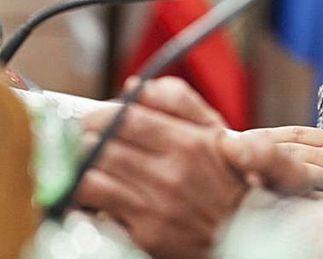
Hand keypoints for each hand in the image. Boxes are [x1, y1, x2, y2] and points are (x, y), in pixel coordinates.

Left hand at [74, 77, 242, 258]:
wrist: (243, 231)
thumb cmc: (226, 178)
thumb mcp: (216, 131)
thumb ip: (179, 101)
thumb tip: (135, 87)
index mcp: (189, 142)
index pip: (126, 118)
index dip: (99, 115)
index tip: (93, 118)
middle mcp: (172, 173)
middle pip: (102, 146)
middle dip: (84, 139)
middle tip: (82, 140)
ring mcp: (157, 206)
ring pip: (91, 177)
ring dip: (79, 169)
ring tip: (84, 166)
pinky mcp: (146, 236)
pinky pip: (96, 212)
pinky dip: (86, 201)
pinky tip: (92, 195)